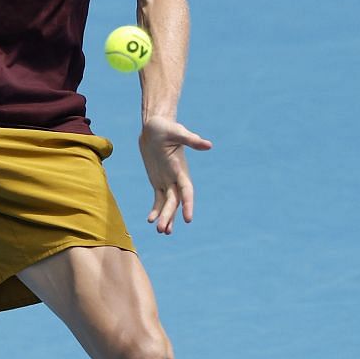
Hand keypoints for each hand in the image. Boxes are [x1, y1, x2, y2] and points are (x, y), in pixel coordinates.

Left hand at [138, 115, 211, 233]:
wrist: (154, 127)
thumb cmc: (166, 127)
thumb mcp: (177, 132)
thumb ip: (191, 140)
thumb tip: (208, 145)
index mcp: (181, 169)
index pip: (187, 191)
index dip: (188, 204)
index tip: (188, 219)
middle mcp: (176, 178)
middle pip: (175, 202)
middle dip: (170, 216)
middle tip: (163, 231)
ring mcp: (167, 181)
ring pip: (168, 204)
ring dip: (165, 217)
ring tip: (161, 232)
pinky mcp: (158, 181)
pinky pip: (158, 199)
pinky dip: (155, 209)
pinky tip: (150, 220)